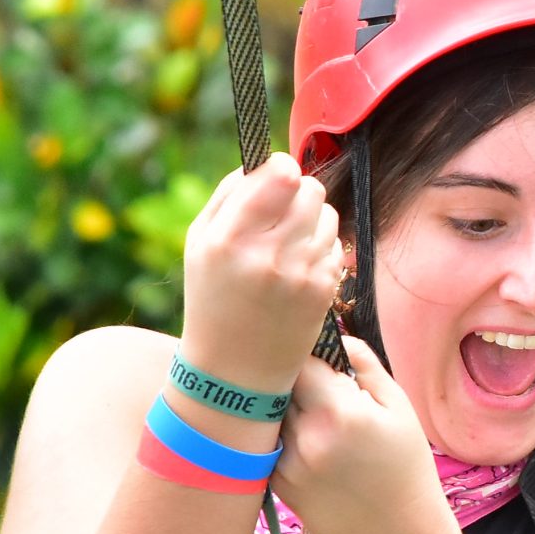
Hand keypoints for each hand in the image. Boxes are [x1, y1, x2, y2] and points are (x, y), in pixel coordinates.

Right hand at [180, 151, 348, 390]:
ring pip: (328, 214)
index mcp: (229, 238)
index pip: (280, 174)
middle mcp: (267, 255)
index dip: (282, 168)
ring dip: (313, 220)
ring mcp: (300, 274)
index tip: (276, 178)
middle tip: (282, 212)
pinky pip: (335, 244)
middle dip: (299, 192)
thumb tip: (265, 163)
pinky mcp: (323, 290)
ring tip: (288, 243)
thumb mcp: (199, 244)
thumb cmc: (213, 297)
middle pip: (311, 188)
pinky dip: (320, 248)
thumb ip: (229, 195)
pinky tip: (298, 268)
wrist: (233, 370)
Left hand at [271, 335, 437, 533]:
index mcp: (339, 410)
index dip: (304, 347)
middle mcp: (306, 434)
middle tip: (311, 376)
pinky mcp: (276, 481)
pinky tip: (309, 440)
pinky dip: (281, 432)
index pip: (298, 358)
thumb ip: (365, 365)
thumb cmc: (405, 468)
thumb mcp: (399, 409)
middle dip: (291, 373)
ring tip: (310, 409)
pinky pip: (268, 440)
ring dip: (282, 402)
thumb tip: (336, 335)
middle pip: (278, 382)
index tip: (315, 348)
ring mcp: (286, 461)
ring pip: (268, 411)